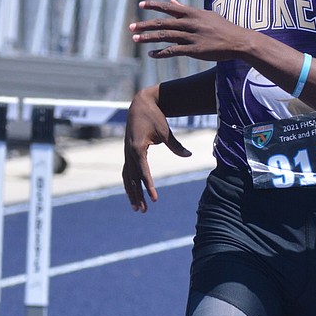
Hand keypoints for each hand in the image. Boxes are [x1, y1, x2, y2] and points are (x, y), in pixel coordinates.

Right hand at [122, 86, 190, 211]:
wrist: (140, 104)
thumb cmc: (154, 117)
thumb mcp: (165, 131)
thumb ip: (176, 145)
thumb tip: (188, 155)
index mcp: (138, 148)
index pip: (144, 172)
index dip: (149, 187)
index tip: (154, 199)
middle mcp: (129, 153)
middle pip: (133, 179)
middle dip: (138, 196)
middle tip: (143, 211)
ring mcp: (127, 153)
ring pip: (128, 178)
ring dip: (131, 193)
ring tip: (137, 209)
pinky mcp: (128, 153)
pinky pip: (127, 172)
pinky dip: (129, 184)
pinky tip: (133, 194)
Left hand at [130, 0, 242, 61]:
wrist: (238, 40)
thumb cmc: (222, 27)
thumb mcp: (205, 15)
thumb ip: (187, 9)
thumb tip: (172, 2)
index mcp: (192, 13)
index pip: (168, 7)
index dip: (153, 6)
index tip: (140, 5)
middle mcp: (190, 23)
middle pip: (162, 23)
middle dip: (145, 24)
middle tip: (130, 27)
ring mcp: (191, 37)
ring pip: (165, 36)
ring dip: (149, 38)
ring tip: (136, 39)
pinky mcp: (194, 50)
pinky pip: (174, 51)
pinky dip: (161, 52)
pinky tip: (151, 54)